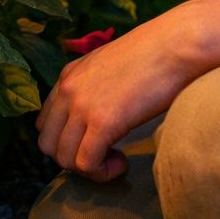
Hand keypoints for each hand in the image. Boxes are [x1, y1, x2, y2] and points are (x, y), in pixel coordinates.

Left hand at [36, 9, 201, 178]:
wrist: (175, 45)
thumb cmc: (154, 56)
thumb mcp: (109, 67)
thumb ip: (95, 87)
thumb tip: (100, 113)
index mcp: (68, 76)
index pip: (44, 123)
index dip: (66, 140)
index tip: (93, 142)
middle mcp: (68, 90)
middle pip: (47, 144)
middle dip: (72, 158)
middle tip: (102, 156)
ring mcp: (82, 106)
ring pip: (63, 158)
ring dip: (88, 168)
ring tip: (116, 159)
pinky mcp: (103, 122)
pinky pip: (86, 164)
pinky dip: (102, 173)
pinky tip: (122, 162)